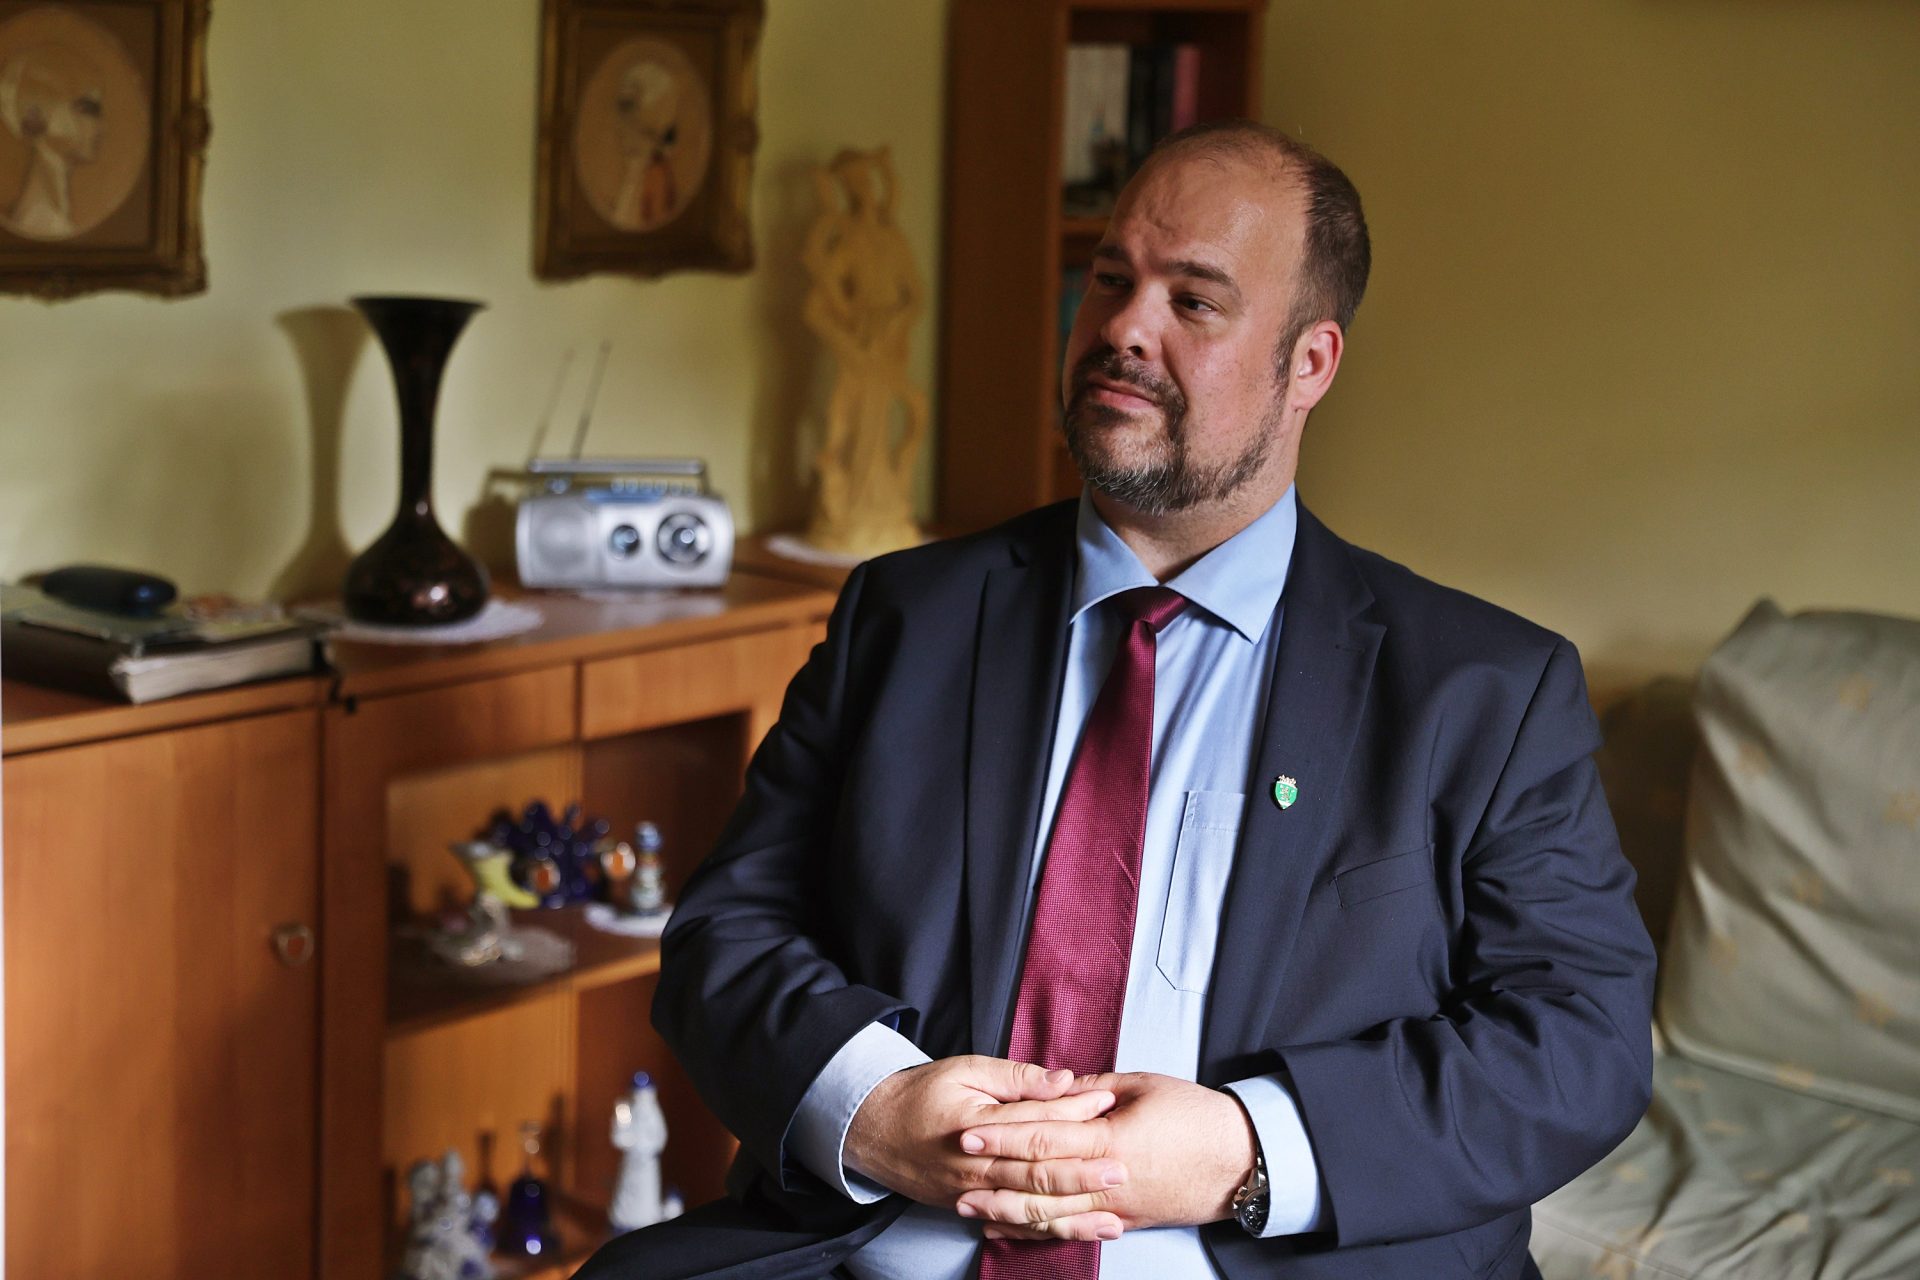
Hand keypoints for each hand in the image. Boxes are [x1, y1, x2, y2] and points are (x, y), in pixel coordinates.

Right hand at [844, 1055, 1124, 1209]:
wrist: (872, 1129)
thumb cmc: (921, 1093)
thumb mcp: (964, 1069)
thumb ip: (1014, 1077)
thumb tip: (1063, 1080)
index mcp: (977, 1125)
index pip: (1034, 1120)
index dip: (1074, 1111)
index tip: (1108, 1100)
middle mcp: (975, 1166)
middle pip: (1037, 1173)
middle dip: (1083, 1173)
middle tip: (1124, 1168)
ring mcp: (971, 1193)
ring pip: (1029, 1209)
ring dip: (1073, 1216)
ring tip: (1114, 1219)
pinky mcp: (969, 1208)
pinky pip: (1013, 1226)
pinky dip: (1047, 1232)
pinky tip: (1077, 1233)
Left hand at [953, 1071, 1254, 1241]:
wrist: (1241, 1160)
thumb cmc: (1197, 1116)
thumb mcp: (1145, 1086)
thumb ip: (1096, 1087)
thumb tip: (1059, 1086)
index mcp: (1112, 1138)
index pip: (1045, 1137)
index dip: (1005, 1134)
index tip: (972, 1129)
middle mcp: (1109, 1178)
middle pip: (1040, 1180)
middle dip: (995, 1174)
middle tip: (957, 1168)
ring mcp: (1117, 1206)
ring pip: (1051, 1214)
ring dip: (1007, 1210)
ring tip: (971, 1205)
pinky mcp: (1126, 1221)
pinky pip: (1074, 1229)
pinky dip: (1040, 1230)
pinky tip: (1013, 1226)